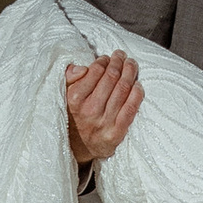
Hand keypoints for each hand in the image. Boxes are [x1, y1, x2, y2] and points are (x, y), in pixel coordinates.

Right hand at [65, 51, 141, 170]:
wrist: (76, 147)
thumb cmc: (73, 115)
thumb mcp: (63, 95)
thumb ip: (69, 78)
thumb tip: (83, 68)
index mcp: (75, 98)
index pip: (96, 71)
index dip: (104, 61)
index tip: (106, 58)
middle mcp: (90, 110)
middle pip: (112, 77)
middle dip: (118, 62)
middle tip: (122, 56)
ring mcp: (104, 122)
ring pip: (123, 89)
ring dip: (130, 73)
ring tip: (131, 64)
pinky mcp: (116, 133)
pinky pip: (131, 109)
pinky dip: (137, 94)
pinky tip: (138, 85)